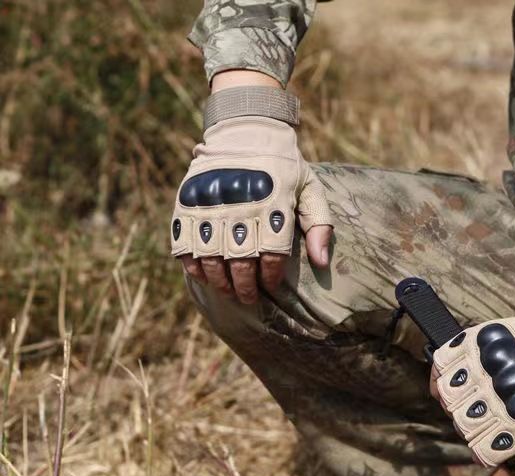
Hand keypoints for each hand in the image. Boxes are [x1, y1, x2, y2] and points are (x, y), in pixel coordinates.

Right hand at [171, 113, 332, 303]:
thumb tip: (321, 263)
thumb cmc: (284, 166)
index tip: (270, 284)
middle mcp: (241, 206)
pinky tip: (204, 274)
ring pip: (211, 258)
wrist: (246, 128)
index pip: (271, 254)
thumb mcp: (310, 188)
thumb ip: (319, 225)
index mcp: (273, 204)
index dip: (270, 275)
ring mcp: (211, 204)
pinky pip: (184, 242)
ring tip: (229, 291)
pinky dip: (193, 264)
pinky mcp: (187, 202)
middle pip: (240, 262)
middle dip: (245, 287)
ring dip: (219, 281)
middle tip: (248, 298)